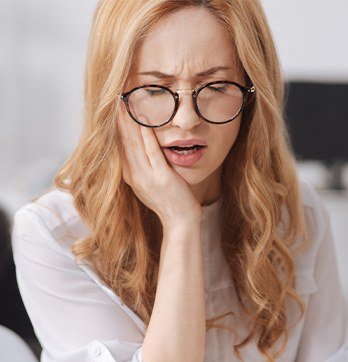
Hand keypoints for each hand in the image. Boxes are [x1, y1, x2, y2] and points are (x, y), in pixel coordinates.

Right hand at [117, 102, 200, 228]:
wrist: (180, 222)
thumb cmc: (169, 203)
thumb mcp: (150, 184)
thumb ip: (144, 168)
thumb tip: (141, 151)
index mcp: (131, 177)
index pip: (120, 147)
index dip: (116, 127)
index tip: (114, 110)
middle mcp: (135, 176)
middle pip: (124, 142)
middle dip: (119, 119)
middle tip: (115, 98)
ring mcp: (147, 177)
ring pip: (134, 144)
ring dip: (129, 122)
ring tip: (124, 102)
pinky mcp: (161, 177)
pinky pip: (152, 152)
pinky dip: (147, 135)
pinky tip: (143, 120)